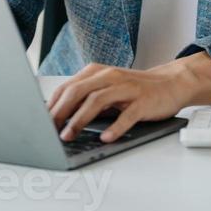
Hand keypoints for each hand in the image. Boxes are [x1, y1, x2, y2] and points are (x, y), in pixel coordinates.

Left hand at [46, 52, 210, 142]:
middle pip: (78, 91)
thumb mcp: (107, 88)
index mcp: (97, 72)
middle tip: (49, 130)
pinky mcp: (142, 101)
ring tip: (69, 135)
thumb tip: (57, 117)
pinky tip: (105, 137)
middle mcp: (110, 76)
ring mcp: (127, 88)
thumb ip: (86, 97)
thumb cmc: (134, 89)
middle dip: (60, 112)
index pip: (67, 87)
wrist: (170, 83)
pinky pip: (127, 115)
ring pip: (98, 101)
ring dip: (80, 119)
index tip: (40, 122)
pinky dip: (115, 127)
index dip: (51, 105)